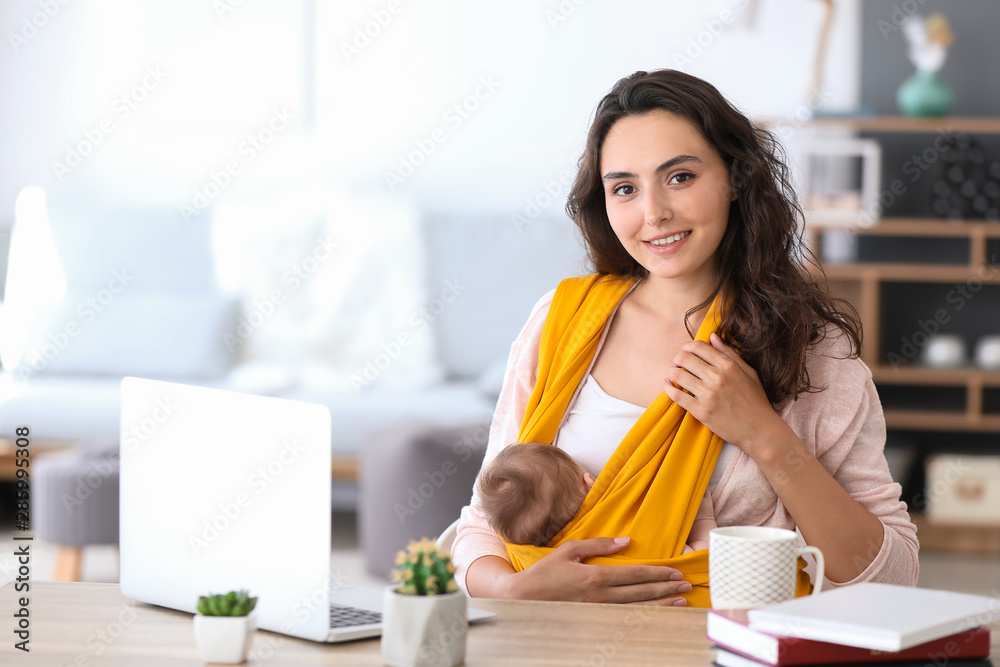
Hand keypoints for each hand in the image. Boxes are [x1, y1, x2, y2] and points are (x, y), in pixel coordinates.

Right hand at [507, 536, 691, 605]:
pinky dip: (644, 617)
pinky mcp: (595, 620)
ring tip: (679, 601)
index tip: (675, 572)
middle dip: (666, 588)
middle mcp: (601, 596)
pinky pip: (626, 619)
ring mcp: (599, 611)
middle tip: (686, 586)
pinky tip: (657, 614)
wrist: (525, 598)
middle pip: (641, 592)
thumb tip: (625, 541)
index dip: (658, 573)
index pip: (635, 574)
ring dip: (661, 605)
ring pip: (637, 609)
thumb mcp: (569, 549)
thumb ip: (598, 544)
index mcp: (596, 576)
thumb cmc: (546, 572)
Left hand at [661, 333, 785, 453]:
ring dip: (672, 372)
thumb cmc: (756, 401)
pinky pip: (676, 395)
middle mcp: (717, 377)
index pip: (699, 347)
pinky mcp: (701, 411)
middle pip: (685, 358)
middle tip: (677, 363)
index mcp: (728, 366)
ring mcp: (708, 395)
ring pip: (677, 375)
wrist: (760, 430)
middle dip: (677, 358)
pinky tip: (667, 385)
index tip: (685, 351)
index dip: (687, 346)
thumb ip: (729, 354)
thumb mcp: (748, 373)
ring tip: (673, 375)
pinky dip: (667, 388)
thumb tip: (712, 337)